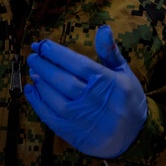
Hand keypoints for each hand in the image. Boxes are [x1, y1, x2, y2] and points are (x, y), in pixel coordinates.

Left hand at [24, 25, 147, 158]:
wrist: (134, 137)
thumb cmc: (127, 99)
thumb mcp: (124, 73)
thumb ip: (109, 51)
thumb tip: (103, 28)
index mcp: (106, 82)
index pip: (77, 63)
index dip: (57, 53)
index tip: (43, 45)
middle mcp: (92, 100)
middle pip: (62, 79)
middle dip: (44, 65)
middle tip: (33, 56)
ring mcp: (81, 118)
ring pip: (54, 98)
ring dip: (40, 82)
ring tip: (34, 70)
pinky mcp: (73, 132)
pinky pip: (50, 117)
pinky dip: (37, 103)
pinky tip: (31, 90)